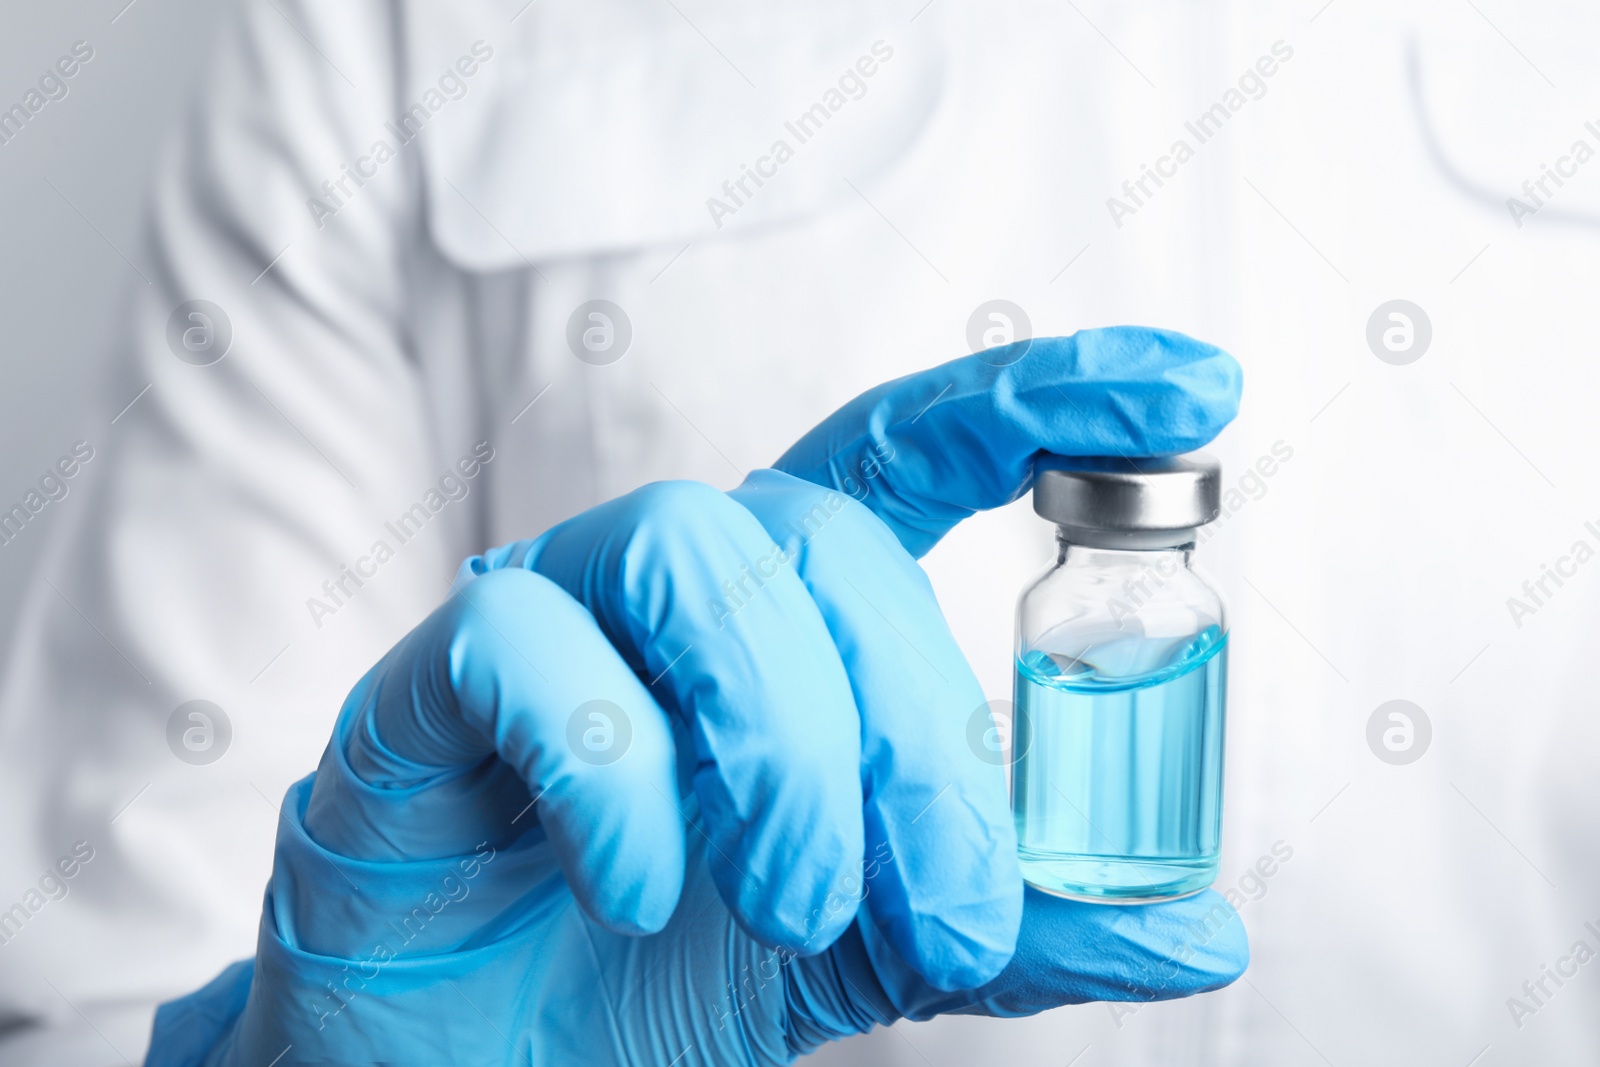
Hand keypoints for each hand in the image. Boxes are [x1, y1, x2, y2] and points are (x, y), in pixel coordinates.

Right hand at [148, 328, 1245, 1066]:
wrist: (470, 1064)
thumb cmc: (657, 975)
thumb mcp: (866, 947)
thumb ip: (1015, 925)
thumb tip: (1203, 924)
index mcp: (782, 616)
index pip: (905, 451)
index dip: (1035, 400)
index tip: (1189, 390)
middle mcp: (668, 585)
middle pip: (820, 535)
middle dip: (916, 724)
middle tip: (952, 911)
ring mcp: (544, 615)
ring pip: (686, 555)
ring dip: (780, 742)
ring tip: (800, 908)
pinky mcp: (422, 682)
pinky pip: (522, 647)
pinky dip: (610, 773)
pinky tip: (636, 894)